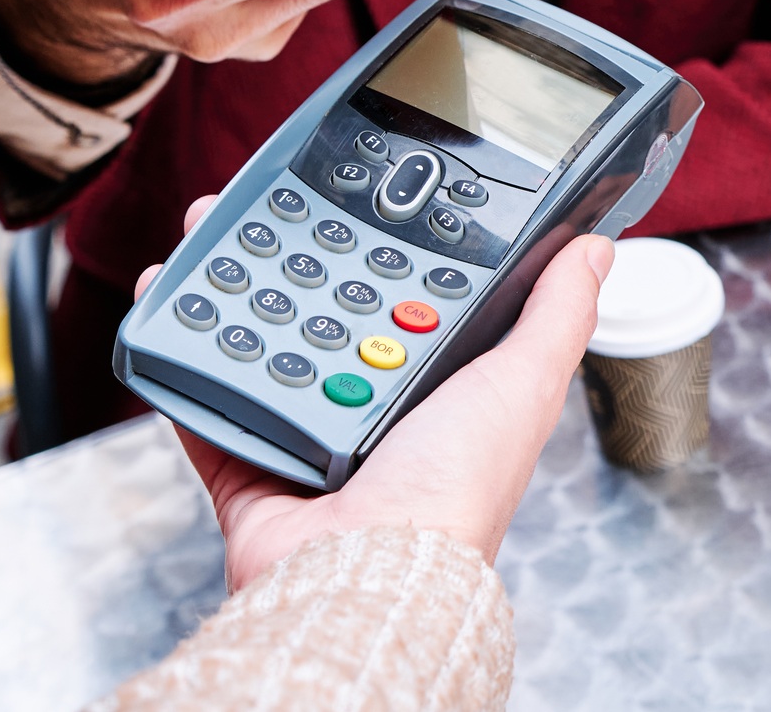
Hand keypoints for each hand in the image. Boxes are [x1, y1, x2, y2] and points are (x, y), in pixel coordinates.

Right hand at [135, 196, 610, 589]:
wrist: (368, 573)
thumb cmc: (457, 492)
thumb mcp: (526, 382)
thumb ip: (559, 313)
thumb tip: (597, 248)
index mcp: (445, 389)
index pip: (420, 298)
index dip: (399, 247)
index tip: (377, 197)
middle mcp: (377, 408)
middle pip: (333, 309)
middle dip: (304, 252)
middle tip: (280, 200)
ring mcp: (309, 435)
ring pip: (265, 339)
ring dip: (237, 281)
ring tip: (218, 226)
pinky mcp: (250, 462)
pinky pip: (206, 396)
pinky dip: (183, 350)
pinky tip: (173, 296)